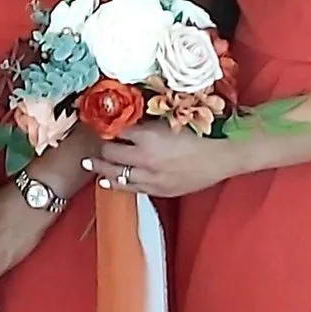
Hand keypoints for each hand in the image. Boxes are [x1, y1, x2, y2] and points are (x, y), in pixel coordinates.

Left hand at [86, 121, 250, 197]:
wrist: (221, 157)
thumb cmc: (200, 134)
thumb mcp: (172, 121)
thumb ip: (149, 123)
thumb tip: (130, 121)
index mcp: (148, 136)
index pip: (118, 131)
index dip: (108, 127)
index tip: (100, 124)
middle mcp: (144, 158)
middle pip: (111, 153)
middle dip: (101, 149)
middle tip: (93, 145)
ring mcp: (150, 177)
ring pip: (116, 175)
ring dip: (101, 169)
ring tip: (89, 164)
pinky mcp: (158, 190)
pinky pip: (131, 188)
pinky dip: (117, 184)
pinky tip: (107, 182)